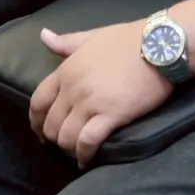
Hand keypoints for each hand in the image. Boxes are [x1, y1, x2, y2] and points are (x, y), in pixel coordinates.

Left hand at [29, 21, 171, 167]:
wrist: (158, 44)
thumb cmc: (127, 39)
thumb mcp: (92, 37)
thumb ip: (66, 42)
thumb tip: (43, 35)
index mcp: (66, 70)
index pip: (38, 101)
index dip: (36, 120)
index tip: (41, 130)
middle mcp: (73, 88)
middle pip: (51, 124)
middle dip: (54, 137)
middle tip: (64, 143)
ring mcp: (90, 103)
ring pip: (66, 136)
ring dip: (69, 147)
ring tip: (77, 151)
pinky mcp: (111, 115)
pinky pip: (87, 142)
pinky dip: (84, 154)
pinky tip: (86, 159)